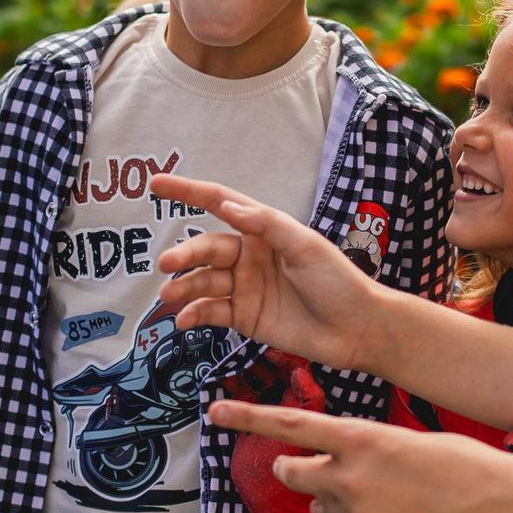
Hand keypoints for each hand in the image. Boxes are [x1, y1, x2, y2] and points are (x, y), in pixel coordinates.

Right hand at [150, 175, 391, 368]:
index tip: (156, 183)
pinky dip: (195, 314)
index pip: (220, 203)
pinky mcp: (244, 317)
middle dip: (185, 254)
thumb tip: (228, 205)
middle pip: (206, 248)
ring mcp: (245, 287)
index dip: (188, 192)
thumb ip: (267, 225)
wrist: (356, 330)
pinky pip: (212, 312)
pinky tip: (184, 320)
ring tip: (168, 296)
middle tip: (166, 263)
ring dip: (184, 286)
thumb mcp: (306, 246)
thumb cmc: (338, 281)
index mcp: (264, 230)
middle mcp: (249, 256)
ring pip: (204, 281)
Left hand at [208, 400, 512, 512]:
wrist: (491, 503)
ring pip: (318, 503)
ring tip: (384, 494)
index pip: (289, 425)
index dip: (247, 417)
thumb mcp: (397, 439)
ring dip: (334, 497)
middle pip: (291, 472)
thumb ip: (353, 453)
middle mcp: (348, 477)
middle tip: (317, 468)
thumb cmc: (451, 460)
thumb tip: (320, 487)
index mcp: (359, 438)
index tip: (213, 410)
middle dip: (294, 469)